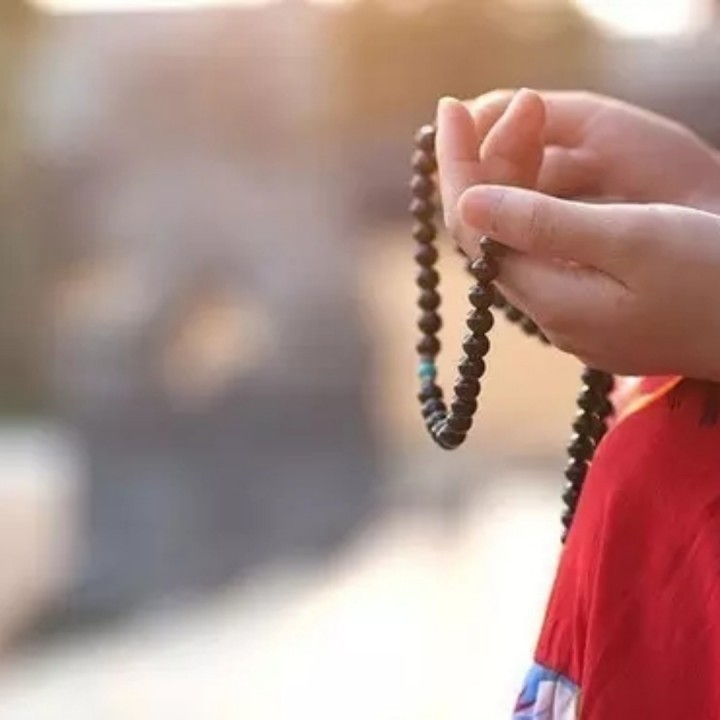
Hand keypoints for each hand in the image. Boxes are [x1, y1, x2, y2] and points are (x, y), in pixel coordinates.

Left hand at [436, 95, 719, 381]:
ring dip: (511, 182)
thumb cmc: (715, 279)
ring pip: (517, 242)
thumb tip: (468, 201)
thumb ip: (545, 223)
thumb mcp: (633, 240)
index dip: (457, 168)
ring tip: (521, 121)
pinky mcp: (592, 310)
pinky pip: (543, 253)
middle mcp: (550, 315)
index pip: (475, 232)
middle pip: (491, 235)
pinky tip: (537, 174)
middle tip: (497, 104)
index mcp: (552, 301)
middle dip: (485, 165)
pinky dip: (534, 207)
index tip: (450, 109)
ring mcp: (571, 317)